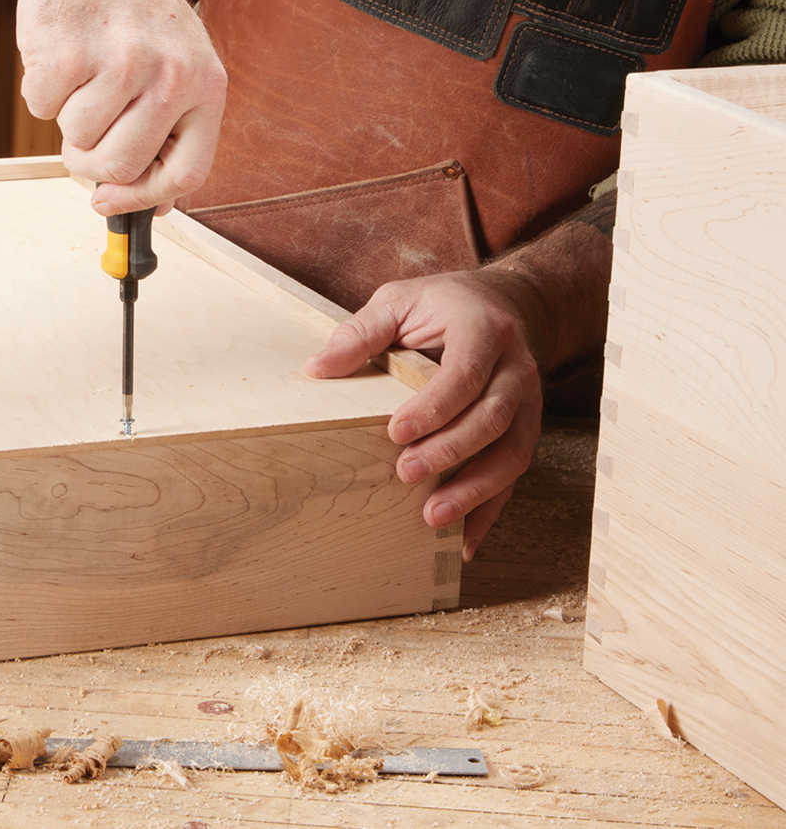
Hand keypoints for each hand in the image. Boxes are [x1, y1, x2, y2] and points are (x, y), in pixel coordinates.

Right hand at [12, 0, 226, 215]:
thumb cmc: (136, 16)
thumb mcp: (178, 69)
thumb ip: (170, 134)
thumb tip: (150, 207)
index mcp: (205, 86)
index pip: (187, 174)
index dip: (145, 199)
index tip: (113, 202)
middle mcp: (169, 75)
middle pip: (121, 167)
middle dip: (91, 165)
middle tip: (83, 138)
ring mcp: (119, 62)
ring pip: (77, 141)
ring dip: (67, 120)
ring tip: (82, 75)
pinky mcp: (68, 52)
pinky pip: (41, 109)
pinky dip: (41, 92)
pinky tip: (62, 55)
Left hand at [304, 271, 545, 561]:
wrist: (507, 305)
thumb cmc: (444, 305)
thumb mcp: (400, 301)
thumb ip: (362, 332)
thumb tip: (317, 368)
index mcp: (484, 330)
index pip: (466, 372)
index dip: (436, 406)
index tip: (396, 432)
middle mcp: (517, 369)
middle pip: (494, 417)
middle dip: (452, 451)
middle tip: (405, 472)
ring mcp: (528, 403)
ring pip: (514, 453)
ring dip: (476, 490)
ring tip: (433, 517)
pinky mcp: (525, 431)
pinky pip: (515, 476)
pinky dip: (491, 511)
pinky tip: (464, 544)